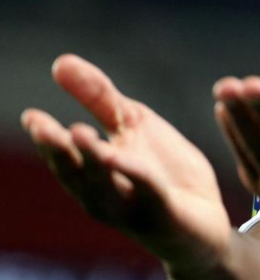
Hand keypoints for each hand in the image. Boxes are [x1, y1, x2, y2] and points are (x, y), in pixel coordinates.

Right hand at [21, 55, 231, 276]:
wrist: (207, 217)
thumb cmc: (163, 171)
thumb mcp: (134, 124)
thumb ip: (98, 97)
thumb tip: (60, 62)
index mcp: (93, 174)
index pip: (64, 157)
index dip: (47, 139)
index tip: (32, 116)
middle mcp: (104, 197)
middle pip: (77, 174)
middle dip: (59, 151)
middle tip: (42, 127)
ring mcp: (132, 209)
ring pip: (106, 187)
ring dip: (92, 161)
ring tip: (79, 133)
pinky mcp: (164, 215)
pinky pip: (147, 193)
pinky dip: (133, 175)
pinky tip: (122, 156)